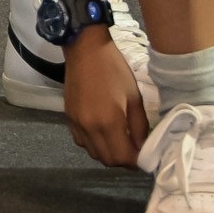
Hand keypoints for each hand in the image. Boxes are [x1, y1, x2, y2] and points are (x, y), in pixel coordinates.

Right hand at [60, 26, 149, 167]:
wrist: (85, 50)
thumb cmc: (114, 70)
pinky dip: (93, 144)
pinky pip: (81, 142)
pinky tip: (102, 132)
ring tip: (119, 140)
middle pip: (107, 160)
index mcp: (109, 122)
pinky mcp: (68, 118)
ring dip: (108, 153)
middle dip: (123, 160)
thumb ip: (139, 127)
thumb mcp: (135, 98)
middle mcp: (89, 127)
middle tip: (134, 149)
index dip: (136, 161)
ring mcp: (76, 123)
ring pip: (93, 153)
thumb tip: (143, 147)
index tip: (145, 156)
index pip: (123, 158)